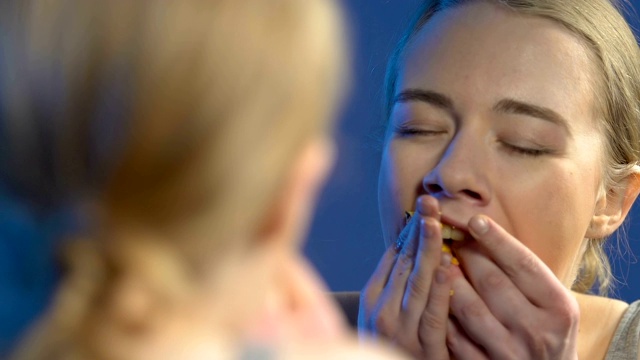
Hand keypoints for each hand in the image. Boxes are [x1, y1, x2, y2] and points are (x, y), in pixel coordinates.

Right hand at [358, 195, 452, 358]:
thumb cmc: (395, 343)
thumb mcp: (387, 312)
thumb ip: (398, 282)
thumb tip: (414, 244)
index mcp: (372, 298)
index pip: (393, 256)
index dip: (410, 230)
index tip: (424, 206)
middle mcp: (381, 311)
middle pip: (403, 263)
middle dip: (419, 230)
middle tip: (430, 202)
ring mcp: (401, 329)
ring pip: (416, 283)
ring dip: (427, 251)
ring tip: (436, 223)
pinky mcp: (423, 348)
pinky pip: (433, 314)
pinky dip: (438, 290)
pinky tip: (446, 268)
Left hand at [446, 215, 579, 359]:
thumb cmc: (546, 329)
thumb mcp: (550, 301)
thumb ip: (524, 273)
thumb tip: (483, 230)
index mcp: (558, 307)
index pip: (524, 264)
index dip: (497, 240)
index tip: (474, 220)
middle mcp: (537, 330)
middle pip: (492, 282)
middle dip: (466, 254)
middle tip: (449, 237)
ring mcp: (511, 352)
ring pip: (469, 309)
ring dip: (449, 280)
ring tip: (438, 261)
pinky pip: (456, 338)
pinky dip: (443, 313)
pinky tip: (434, 296)